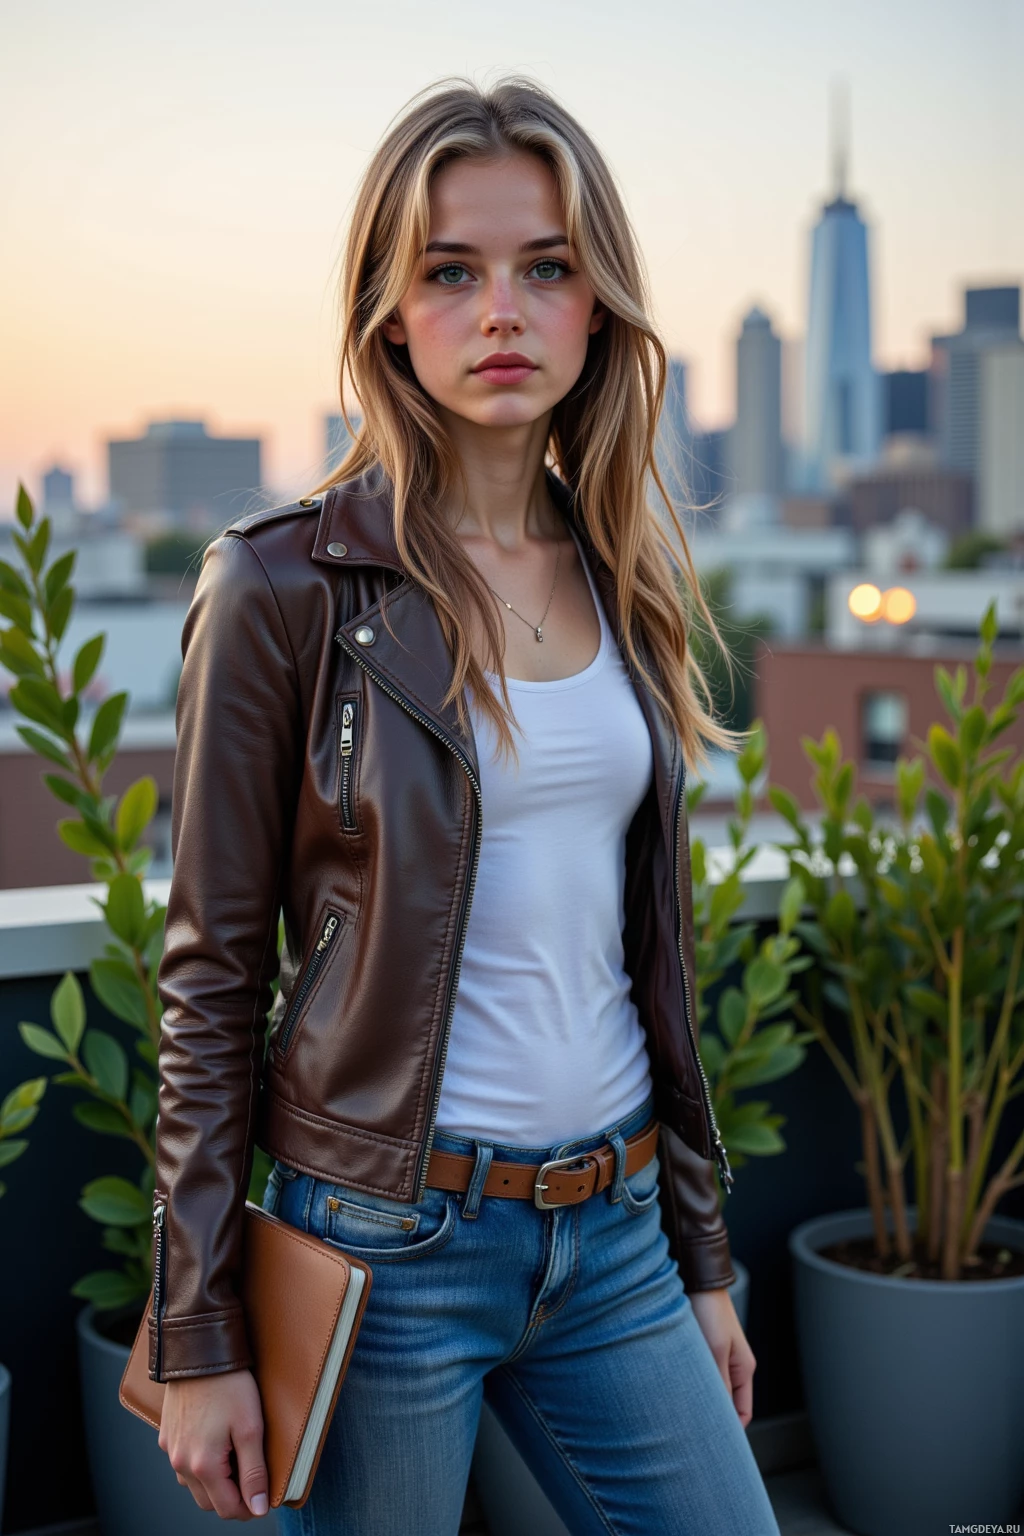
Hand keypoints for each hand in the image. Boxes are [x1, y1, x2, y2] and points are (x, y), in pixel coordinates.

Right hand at [159, 1367, 269, 1519]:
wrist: (199, 1351)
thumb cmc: (229, 1386)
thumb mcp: (251, 1428)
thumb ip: (254, 1473)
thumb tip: (257, 1508)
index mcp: (203, 1466)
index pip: (226, 1509)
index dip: (249, 1509)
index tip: (263, 1499)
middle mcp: (181, 1463)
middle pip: (208, 1502)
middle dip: (232, 1499)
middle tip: (253, 1480)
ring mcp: (171, 1449)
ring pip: (194, 1485)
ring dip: (215, 1484)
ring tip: (236, 1461)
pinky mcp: (167, 1435)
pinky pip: (183, 1464)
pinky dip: (200, 1466)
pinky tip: (216, 1446)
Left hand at [688, 1286, 756, 1427]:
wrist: (698, 1279)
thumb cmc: (710, 1311)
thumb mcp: (715, 1350)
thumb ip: (719, 1383)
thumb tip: (718, 1416)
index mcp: (744, 1369)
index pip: (743, 1413)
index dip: (730, 1430)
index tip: (712, 1444)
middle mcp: (734, 1366)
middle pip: (727, 1403)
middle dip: (712, 1417)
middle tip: (691, 1433)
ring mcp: (719, 1357)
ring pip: (711, 1390)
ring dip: (699, 1399)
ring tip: (680, 1413)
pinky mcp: (703, 1349)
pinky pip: (700, 1376)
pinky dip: (691, 1384)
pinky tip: (675, 1390)